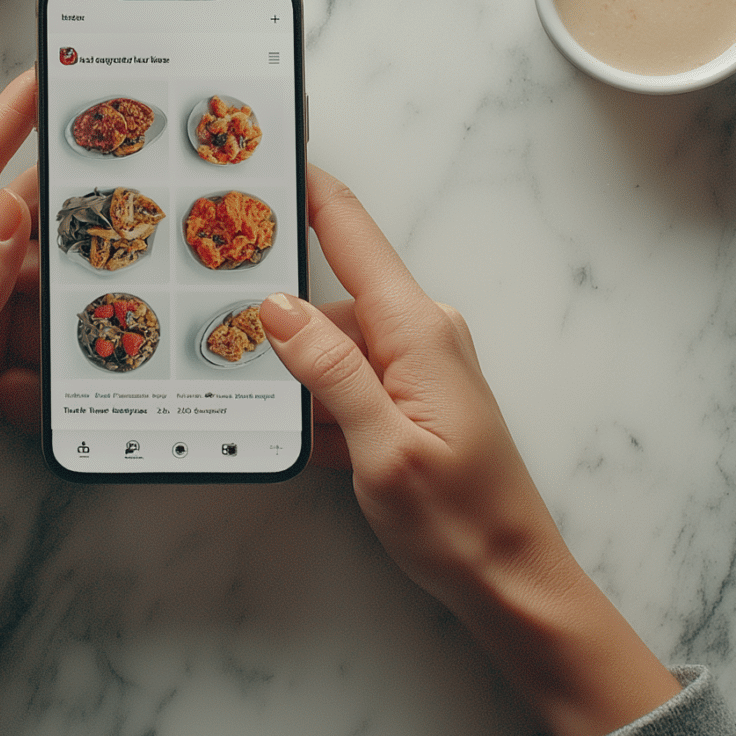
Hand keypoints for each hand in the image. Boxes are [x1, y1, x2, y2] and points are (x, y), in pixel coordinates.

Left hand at [0, 73, 38, 586]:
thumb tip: (14, 205)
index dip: (10, 118)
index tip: (50, 72)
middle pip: (19, 235)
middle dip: (61, 246)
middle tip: (100, 250)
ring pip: (31, 295)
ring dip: (46, 329)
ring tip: (22, 381)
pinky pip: (21, 343)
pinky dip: (31, 370)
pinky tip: (11, 408)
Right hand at [257, 167, 681, 735]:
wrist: (513, 581)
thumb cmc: (460, 522)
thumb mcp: (380, 449)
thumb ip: (329, 371)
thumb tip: (277, 306)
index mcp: (418, 330)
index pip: (352, 236)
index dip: (308, 191)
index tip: (266, 153)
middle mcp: (422, 335)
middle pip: (328, 301)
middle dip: (277, 326)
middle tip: (221, 350)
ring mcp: (419, 369)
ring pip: (332, 350)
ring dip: (300, 384)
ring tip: (280, 429)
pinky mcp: (413, 402)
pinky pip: (350, 385)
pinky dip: (322, 412)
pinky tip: (312, 451)